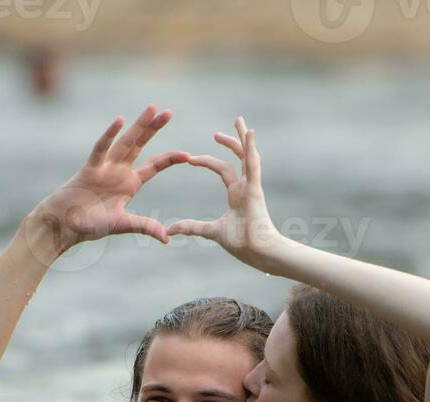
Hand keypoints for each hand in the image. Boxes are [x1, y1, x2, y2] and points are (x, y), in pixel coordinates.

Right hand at [27, 105, 188, 255]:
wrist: (64, 226)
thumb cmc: (89, 226)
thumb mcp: (122, 224)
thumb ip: (144, 226)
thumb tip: (166, 238)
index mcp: (129, 184)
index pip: (154, 166)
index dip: (170, 159)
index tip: (188, 154)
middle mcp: (119, 171)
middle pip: (140, 145)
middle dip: (153, 128)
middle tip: (168, 112)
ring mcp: (104, 168)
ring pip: (125, 142)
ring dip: (138, 126)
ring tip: (152, 108)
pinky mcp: (89, 169)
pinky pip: (101, 149)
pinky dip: (109, 135)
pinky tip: (119, 121)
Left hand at [166, 117, 283, 270]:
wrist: (258, 252)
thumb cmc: (242, 244)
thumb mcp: (211, 231)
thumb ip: (192, 227)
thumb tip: (171, 230)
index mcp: (236, 193)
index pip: (222, 169)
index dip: (208, 162)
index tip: (191, 158)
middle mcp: (245, 186)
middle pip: (238, 157)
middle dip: (230, 142)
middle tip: (218, 131)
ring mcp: (252, 185)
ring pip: (247, 155)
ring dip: (242, 138)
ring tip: (238, 121)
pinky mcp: (255, 188)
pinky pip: (252, 164)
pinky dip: (250, 147)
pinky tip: (249, 132)